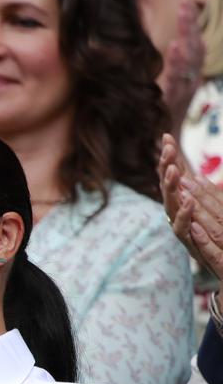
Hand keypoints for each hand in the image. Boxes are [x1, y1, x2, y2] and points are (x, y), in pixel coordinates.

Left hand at [160, 0, 205, 133]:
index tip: (186, 3)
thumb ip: (178, 65)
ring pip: (191, 58)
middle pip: (195, 46)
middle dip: (190, 24)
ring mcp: (185, 88)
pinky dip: (178, 61)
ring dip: (187, 35)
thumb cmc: (166, 111)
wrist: (165, 141)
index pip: (194, 43)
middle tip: (185, 3)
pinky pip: (179, 77)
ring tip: (183, 16)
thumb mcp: (172, 84)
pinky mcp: (175, 99)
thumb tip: (183, 42)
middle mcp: (192, 79)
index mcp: (191, 73)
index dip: (191, 24)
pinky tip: (174, 47)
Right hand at [160, 133, 222, 277]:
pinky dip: (184, 215)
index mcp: (186, 205)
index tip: (166, 137)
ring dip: (170, 189)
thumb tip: (194, 176)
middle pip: (169, 188)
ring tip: (173, 171)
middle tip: (166, 150)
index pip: (176, 177)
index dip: (170, 158)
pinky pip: (182, 229)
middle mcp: (180, 216)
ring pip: (170, 207)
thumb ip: (208, 195)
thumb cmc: (221, 242)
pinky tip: (188, 201)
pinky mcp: (190, 245)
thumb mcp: (217, 210)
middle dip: (166, 168)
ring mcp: (183, 230)